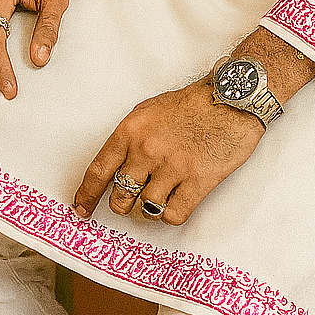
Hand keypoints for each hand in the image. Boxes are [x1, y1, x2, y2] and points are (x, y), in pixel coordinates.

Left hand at [74, 79, 264, 226]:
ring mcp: (172, 167)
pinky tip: (178, 200)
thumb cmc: (194, 103)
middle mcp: (147, 150)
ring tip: (162, 194)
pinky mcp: (197, 181)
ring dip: (151, 207)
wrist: (232, 99)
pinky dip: (172, 213)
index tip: (82, 208)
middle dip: (125, 202)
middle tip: (134, 198)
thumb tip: (117, 166)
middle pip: (121, 196)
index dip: (87, 195)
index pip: (99, 171)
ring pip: (146, 209)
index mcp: (131, 131)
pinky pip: (172, 215)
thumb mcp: (151, 110)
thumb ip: (131, 138)